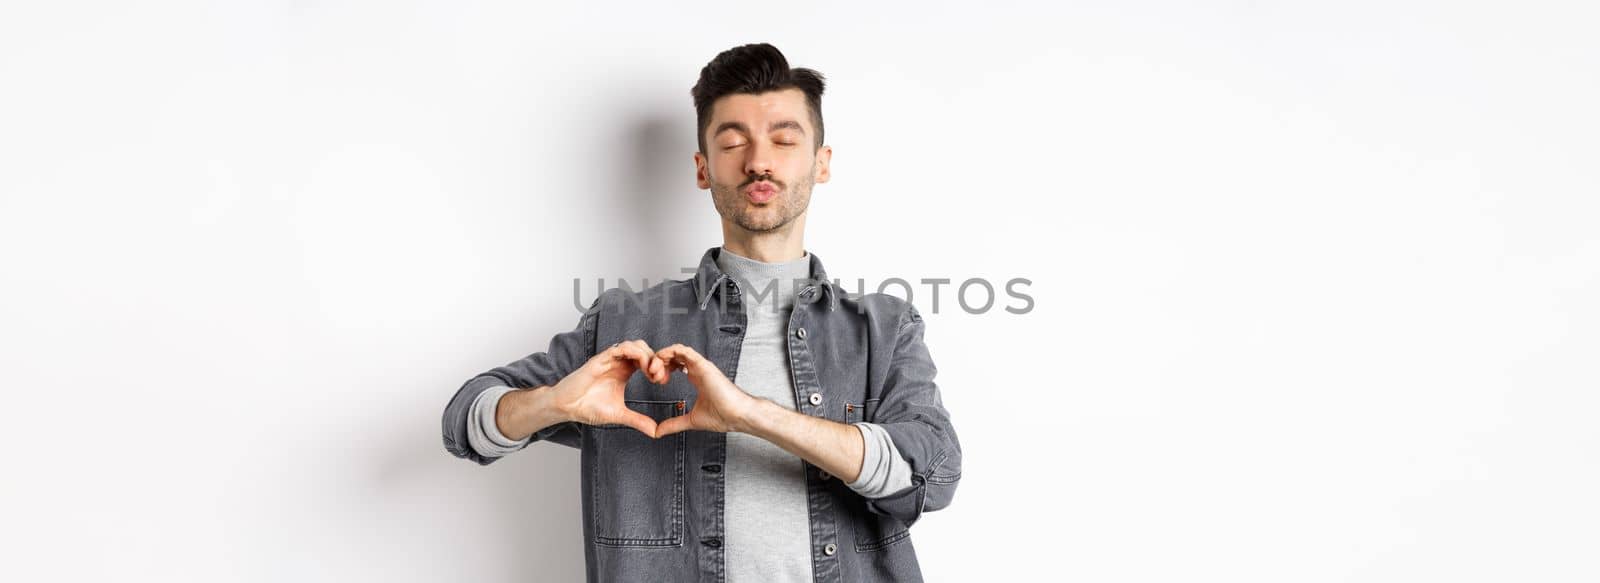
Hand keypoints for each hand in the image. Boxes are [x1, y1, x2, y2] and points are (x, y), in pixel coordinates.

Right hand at [550, 339, 668, 435]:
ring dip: (647, 355)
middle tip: (659, 376)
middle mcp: (619, 363)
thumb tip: (655, 432)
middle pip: (644, 349)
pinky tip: (641, 367)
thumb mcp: (619, 415)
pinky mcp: (601, 360)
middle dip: (656, 360)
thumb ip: (638, 420)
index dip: (658, 368)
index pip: (647, 361)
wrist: (567, 407)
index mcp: (625, 372)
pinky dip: (634, 353)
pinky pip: (620, 348)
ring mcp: (610, 360)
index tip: (662, 382)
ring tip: (651, 372)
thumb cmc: (588, 408)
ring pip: (635, 345)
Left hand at [654, 344, 760, 436]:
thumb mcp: (691, 420)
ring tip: (654, 370)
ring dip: (661, 357)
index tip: (656, 382)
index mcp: (696, 377)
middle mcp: (698, 369)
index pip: (675, 364)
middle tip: (651, 376)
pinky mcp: (703, 365)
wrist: (738, 416)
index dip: (661, 369)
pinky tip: (661, 361)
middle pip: (673, 355)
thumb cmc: (723, 416)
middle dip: (658, 363)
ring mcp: (700, 365)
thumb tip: (658, 432)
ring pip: (676, 350)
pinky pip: (683, 350)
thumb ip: (674, 424)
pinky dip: (669, 352)